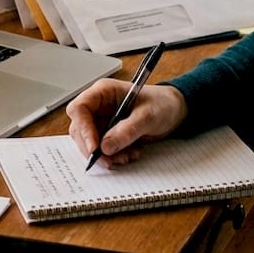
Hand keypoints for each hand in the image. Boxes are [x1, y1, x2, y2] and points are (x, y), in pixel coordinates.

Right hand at [65, 79, 187, 168]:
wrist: (174, 111)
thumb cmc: (161, 104)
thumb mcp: (147, 116)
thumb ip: (127, 130)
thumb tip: (105, 147)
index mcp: (103, 92)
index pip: (80, 108)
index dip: (83, 128)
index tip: (94, 147)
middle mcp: (98, 106)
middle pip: (80, 129)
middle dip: (94, 148)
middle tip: (110, 160)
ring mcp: (102, 120)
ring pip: (90, 142)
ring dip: (105, 155)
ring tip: (127, 156)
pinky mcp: (108, 133)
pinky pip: (102, 149)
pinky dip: (114, 156)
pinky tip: (130, 154)